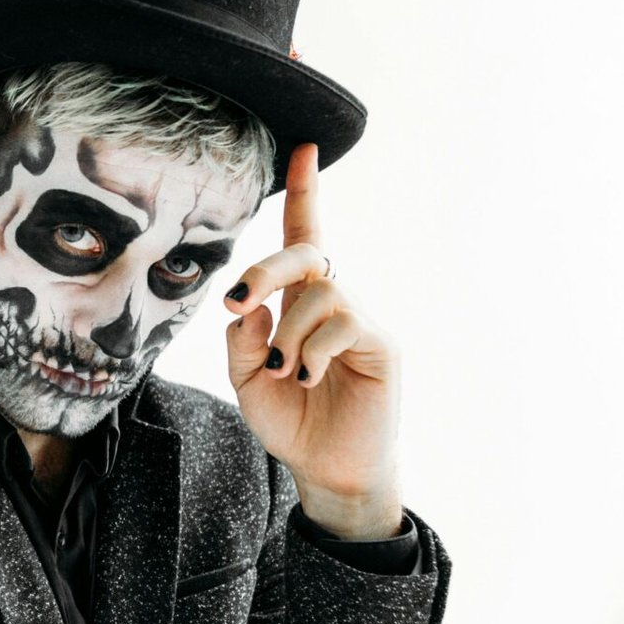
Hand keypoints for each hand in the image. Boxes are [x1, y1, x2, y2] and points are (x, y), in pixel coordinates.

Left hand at [223, 143, 402, 537]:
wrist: (328, 472)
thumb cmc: (293, 423)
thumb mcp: (246, 382)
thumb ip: (241, 340)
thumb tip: (248, 303)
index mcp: (299, 305)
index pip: (303, 239)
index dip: (304, 195)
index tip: (304, 150)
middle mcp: (333, 304)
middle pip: (308, 253)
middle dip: (267, 269)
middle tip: (243, 303)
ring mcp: (361, 321)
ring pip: (320, 291)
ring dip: (288, 334)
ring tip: (285, 373)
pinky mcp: (381, 344)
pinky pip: (342, 321)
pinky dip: (311, 350)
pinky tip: (306, 379)